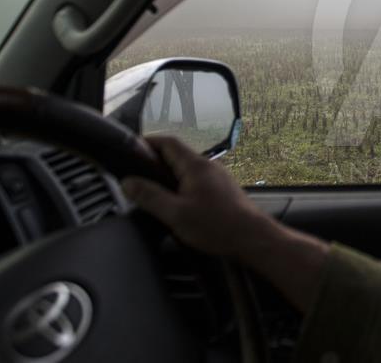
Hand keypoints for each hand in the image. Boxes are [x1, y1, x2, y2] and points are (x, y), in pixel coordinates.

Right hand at [121, 136, 274, 259]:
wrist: (252, 238)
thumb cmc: (217, 225)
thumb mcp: (175, 213)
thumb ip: (149, 196)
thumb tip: (127, 182)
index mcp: (195, 165)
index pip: (168, 142)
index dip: (147, 142)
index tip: (129, 149)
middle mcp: (208, 166)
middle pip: (176, 155)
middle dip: (154, 162)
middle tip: (135, 175)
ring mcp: (217, 177)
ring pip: (186, 169)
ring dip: (167, 176)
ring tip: (150, 191)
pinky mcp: (221, 190)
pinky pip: (195, 181)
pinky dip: (180, 186)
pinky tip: (174, 203)